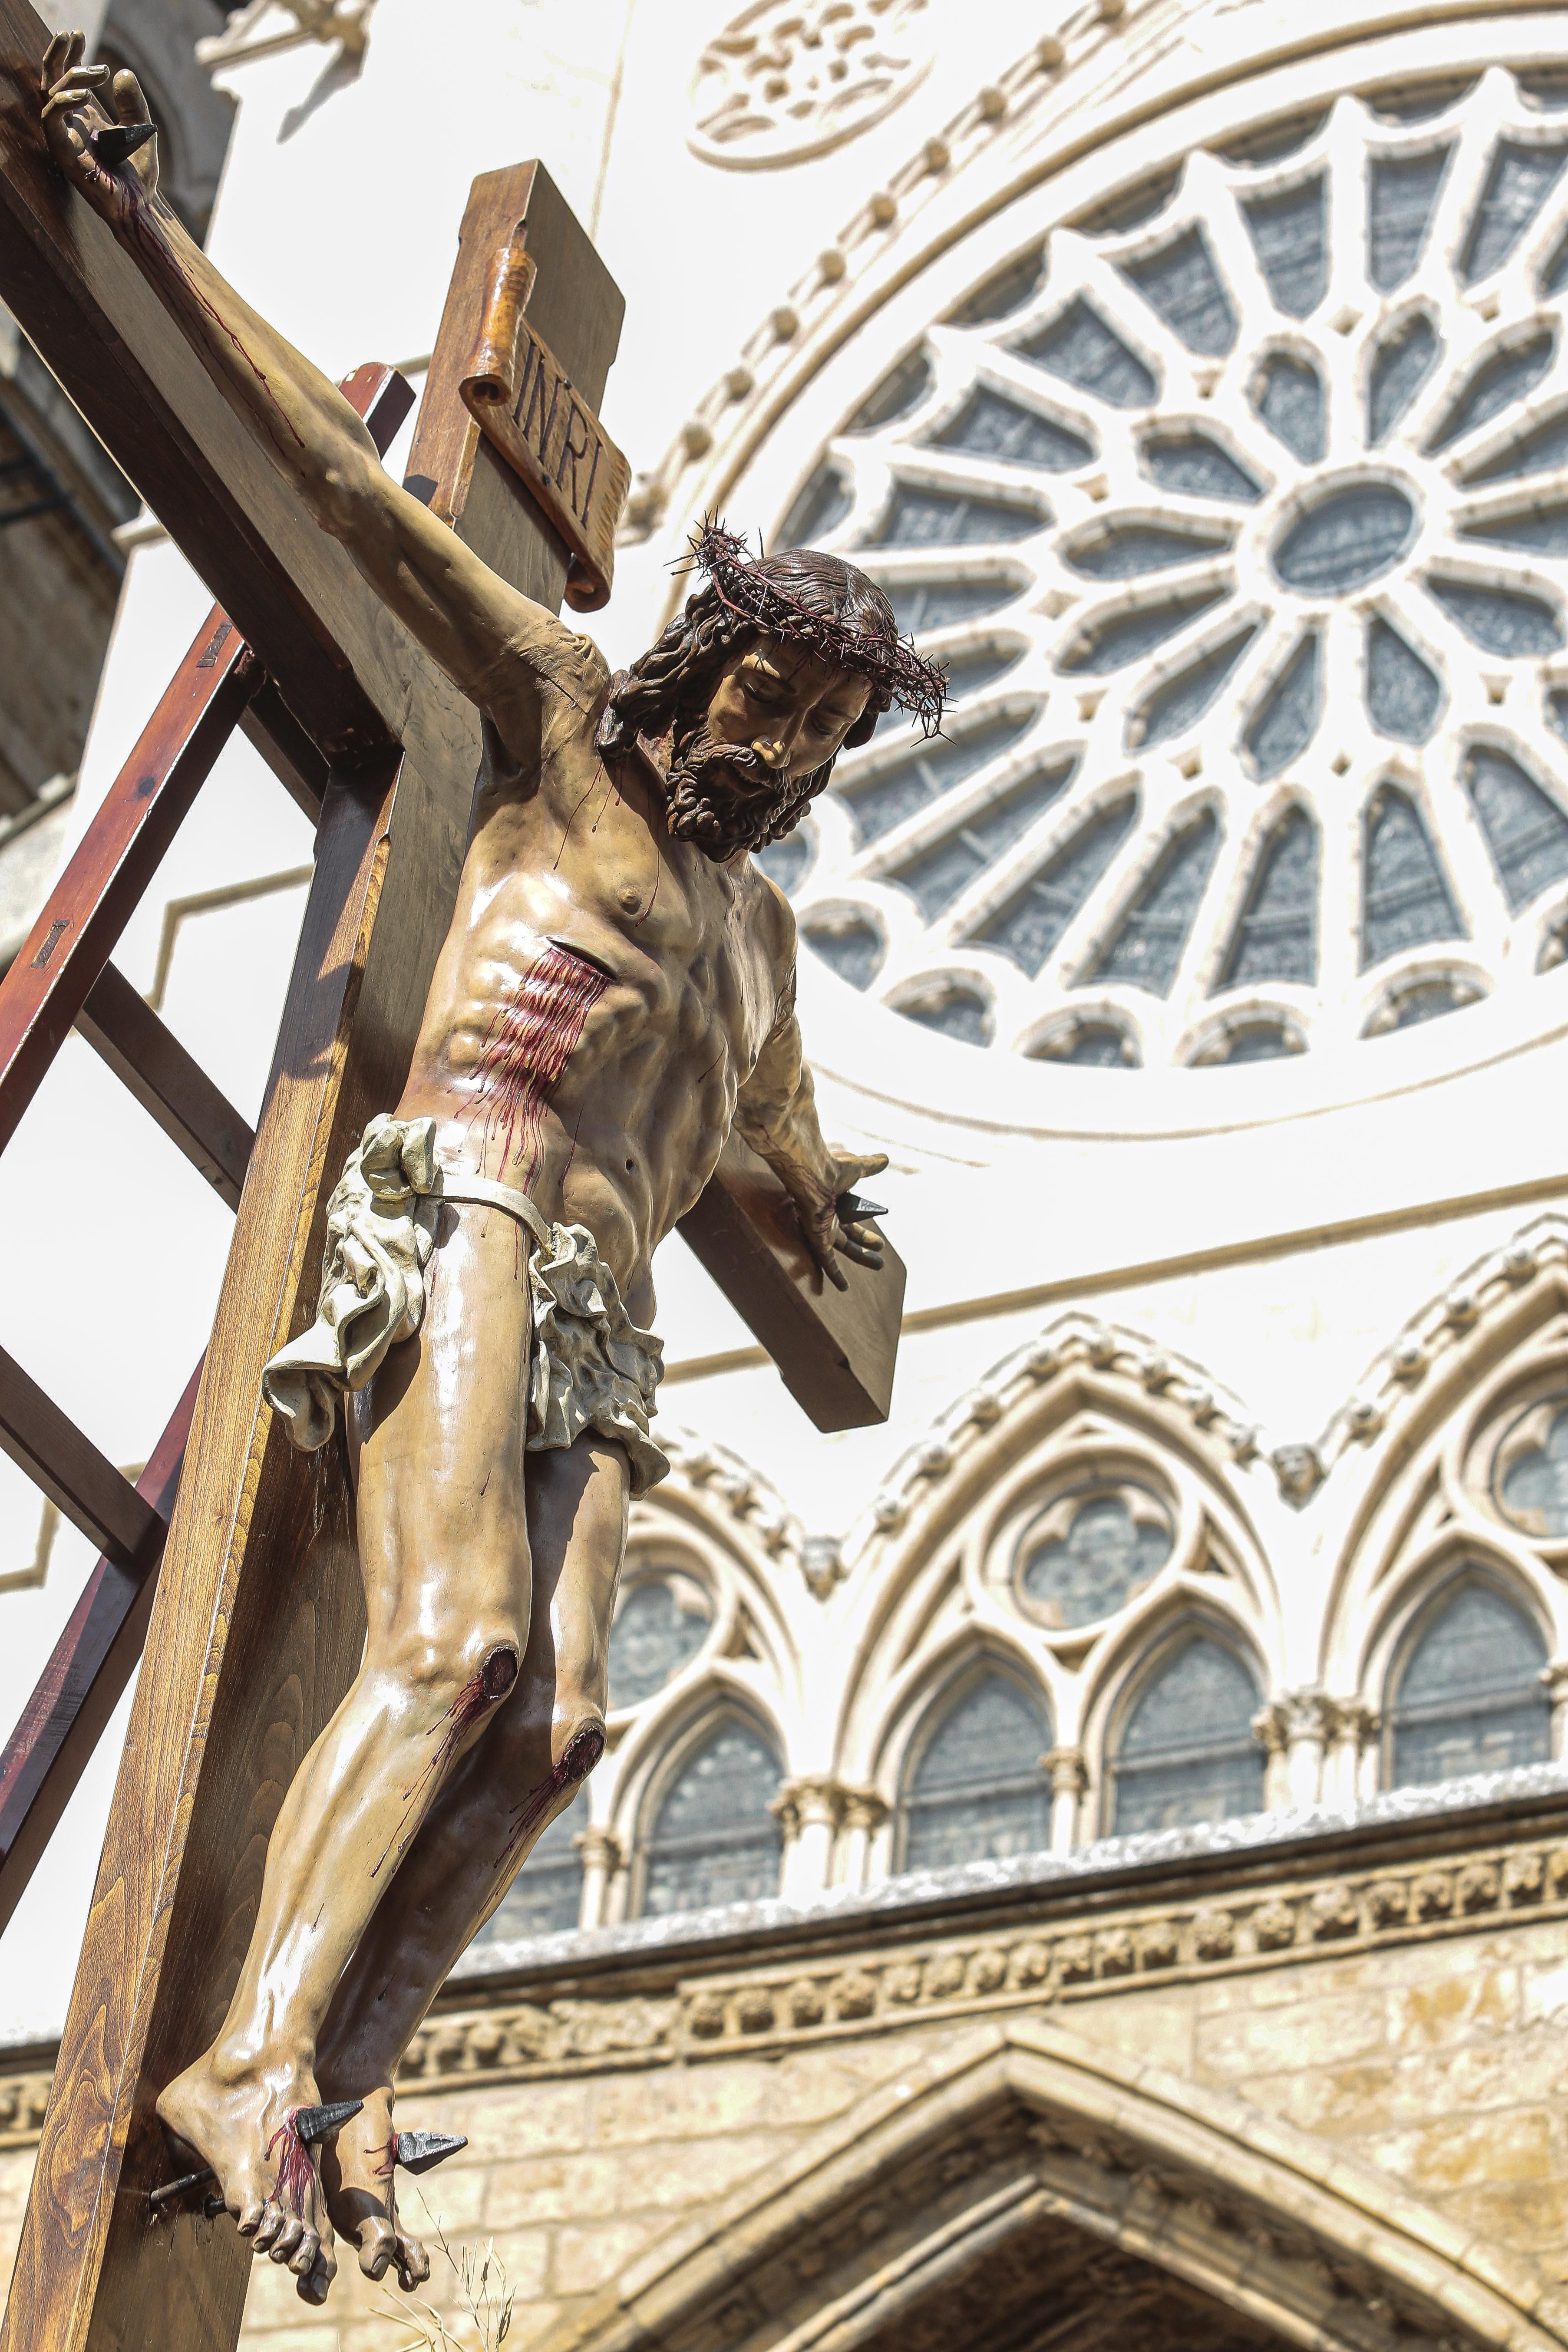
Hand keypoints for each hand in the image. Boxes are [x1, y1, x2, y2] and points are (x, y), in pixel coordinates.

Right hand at [40, 31, 159, 224]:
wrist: (141, 205)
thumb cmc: (138, 173)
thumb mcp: (141, 128)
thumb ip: (133, 102)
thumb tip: (123, 73)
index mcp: (85, 116)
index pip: (67, 78)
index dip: (68, 54)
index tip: (77, 34)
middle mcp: (71, 124)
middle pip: (51, 80)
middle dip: (58, 54)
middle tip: (74, 35)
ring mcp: (65, 138)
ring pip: (51, 95)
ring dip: (70, 77)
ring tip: (97, 72)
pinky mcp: (65, 154)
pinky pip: (51, 121)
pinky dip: (63, 103)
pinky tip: (84, 95)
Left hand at [797, 1150, 889, 1291]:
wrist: (813, 1174)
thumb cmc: (831, 1168)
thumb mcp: (856, 1168)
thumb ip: (870, 1166)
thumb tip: (885, 1158)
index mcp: (837, 1203)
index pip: (854, 1220)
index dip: (865, 1228)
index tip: (878, 1236)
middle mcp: (830, 1218)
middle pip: (851, 1236)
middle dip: (866, 1244)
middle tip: (881, 1249)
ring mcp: (824, 1229)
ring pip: (845, 1249)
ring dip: (862, 1258)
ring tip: (881, 1265)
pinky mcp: (819, 1239)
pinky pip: (827, 1262)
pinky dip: (835, 1275)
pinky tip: (844, 1288)